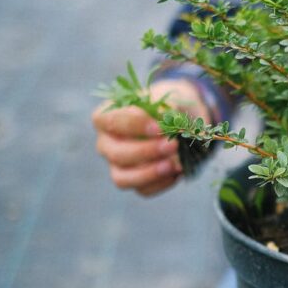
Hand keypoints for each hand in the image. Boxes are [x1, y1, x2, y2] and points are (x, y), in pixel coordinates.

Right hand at [92, 79, 208, 196]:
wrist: (181, 122)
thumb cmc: (167, 106)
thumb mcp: (169, 97)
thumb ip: (166, 107)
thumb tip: (168, 121)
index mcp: (107, 117)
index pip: (108, 120)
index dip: (133, 125)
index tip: (159, 127)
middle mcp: (106, 143)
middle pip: (115, 154)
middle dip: (145, 151)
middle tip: (172, 145)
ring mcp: (117, 165)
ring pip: (122, 178)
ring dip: (149, 173)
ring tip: (174, 165)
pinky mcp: (134, 182)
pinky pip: (142, 190)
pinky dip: (161, 183)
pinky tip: (178, 172)